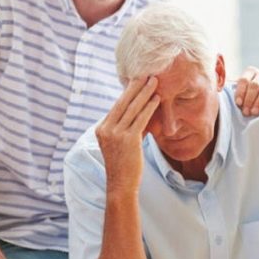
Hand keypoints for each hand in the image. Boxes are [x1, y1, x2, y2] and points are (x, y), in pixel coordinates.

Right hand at [95, 77, 159, 192]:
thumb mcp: (117, 144)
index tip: (136, 80)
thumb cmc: (123, 165)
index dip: (128, 92)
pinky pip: (141, 119)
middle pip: (123, 103)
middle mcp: (106, 129)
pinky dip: (150, 107)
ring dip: (145, 93)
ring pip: (133, 108)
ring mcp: (116, 134)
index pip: (116, 106)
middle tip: (146, 74)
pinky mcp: (128, 139)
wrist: (121, 184)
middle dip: (136, 87)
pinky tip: (157, 99)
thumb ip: (123, 129)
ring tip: (155, 82)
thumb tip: (137, 114)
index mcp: (101, 129)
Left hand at [234, 66, 258, 115]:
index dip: (241, 92)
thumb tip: (218, 90)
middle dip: (249, 100)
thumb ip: (237, 90)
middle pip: (255, 85)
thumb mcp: (246, 92)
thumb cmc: (256, 98)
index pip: (244, 79)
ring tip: (254, 112)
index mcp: (252, 73)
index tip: (239, 103)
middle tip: (246, 112)